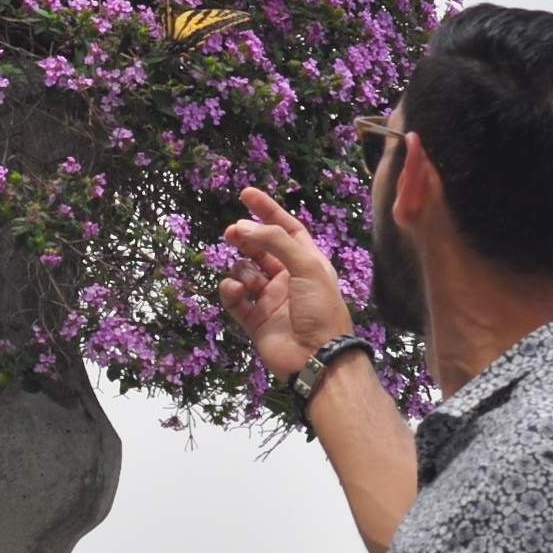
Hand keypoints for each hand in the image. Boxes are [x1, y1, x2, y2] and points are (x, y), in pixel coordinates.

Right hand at [219, 186, 352, 382]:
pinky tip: (236, 291)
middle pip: (261, 248)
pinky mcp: (255, 320)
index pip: (286, 228)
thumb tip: (244, 227)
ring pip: (245, 272)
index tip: (246, 195)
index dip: (267, 210)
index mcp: (307, 262)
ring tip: (247, 279)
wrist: (317, 357)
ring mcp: (270, 299)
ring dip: (241, 269)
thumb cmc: (321, 310)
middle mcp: (288, 278)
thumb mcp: (306, 266)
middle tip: (231, 232)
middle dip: (245, 238)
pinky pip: (235, 299)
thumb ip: (276, 242)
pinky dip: (231, 291)